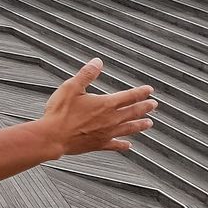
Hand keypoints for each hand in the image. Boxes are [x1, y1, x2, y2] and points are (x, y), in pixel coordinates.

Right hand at [36, 58, 155, 156]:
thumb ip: (86, 74)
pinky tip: (128, 146)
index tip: (149, 90)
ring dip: (140, 125)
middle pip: (133, 112)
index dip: (140, 92)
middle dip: (145, 107)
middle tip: (154, 105)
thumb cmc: (60, 112)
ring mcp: (106, 133)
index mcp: (105, 104)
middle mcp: (110, 119)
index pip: (129, 96)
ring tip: (149, 123)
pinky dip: (123, 145)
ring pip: (129, 128)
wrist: (53, 136)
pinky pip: (115, 145)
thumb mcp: (71, 87)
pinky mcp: (99, 144)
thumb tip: (97, 62)